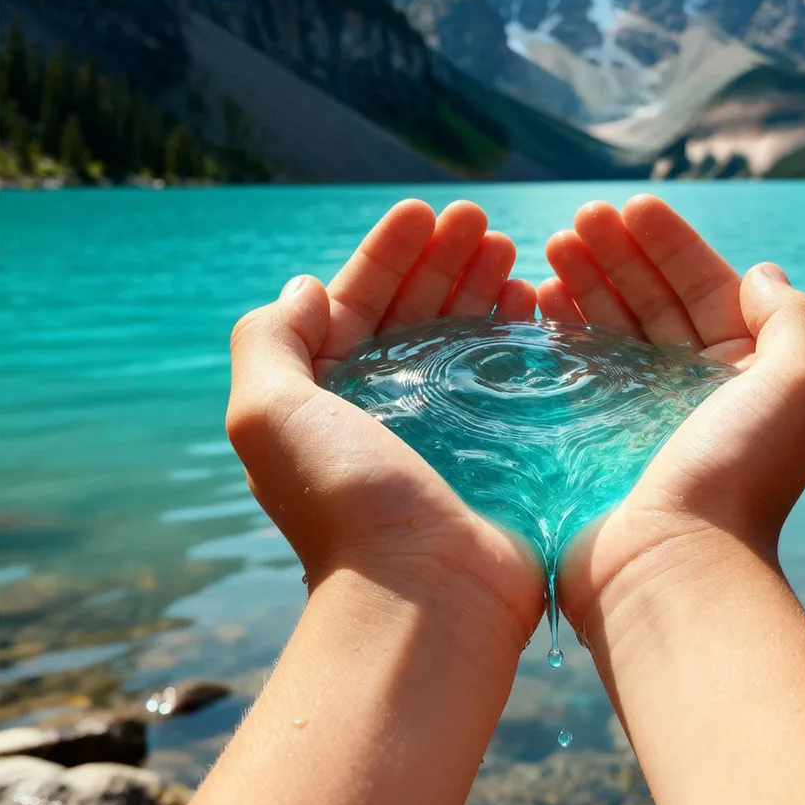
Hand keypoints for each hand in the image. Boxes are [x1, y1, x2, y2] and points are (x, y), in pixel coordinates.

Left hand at [226, 199, 543, 639]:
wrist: (427, 595)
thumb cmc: (345, 500)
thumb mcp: (270, 414)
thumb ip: (269, 341)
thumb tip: (303, 287)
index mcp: (329, 397)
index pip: (355, 304)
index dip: (386, 254)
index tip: (424, 210)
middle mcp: (385, 409)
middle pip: (414, 313)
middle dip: (442, 260)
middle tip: (480, 221)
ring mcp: (446, 429)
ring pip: (464, 338)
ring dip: (482, 287)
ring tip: (512, 250)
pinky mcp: (498, 447)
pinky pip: (508, 374)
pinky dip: (518, 334)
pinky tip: (535, 302)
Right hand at [537, 195, 804, 625]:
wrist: (666, 569)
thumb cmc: (735, 477)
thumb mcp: (798, 387)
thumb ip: (793, 319)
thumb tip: (763, 272)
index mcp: (743, 374)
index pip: (706, 287)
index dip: (671, 243)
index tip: (631, 206)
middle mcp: (691, 389)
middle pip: (653, 300)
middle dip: (620, 254)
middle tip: (579, 219)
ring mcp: (636, 412)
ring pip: (611, 327)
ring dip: (585, 281)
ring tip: (552, 245)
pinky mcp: (590, 434)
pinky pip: (574, 365)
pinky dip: (558, 328)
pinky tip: (537, 298)